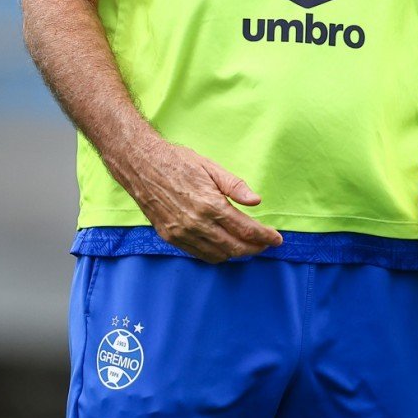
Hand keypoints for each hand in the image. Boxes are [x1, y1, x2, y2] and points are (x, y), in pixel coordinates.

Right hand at [107, 132, 282, 262]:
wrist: (141, 164)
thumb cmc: (177, 161)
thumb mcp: (210, 167)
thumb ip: (235, 186)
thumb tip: (256, 201)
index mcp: (210, 204)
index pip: (246, 229)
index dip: (265, 237)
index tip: (276, 239)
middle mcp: (196, 223)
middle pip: (235, 248)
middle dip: (255, 248)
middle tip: (265, 244)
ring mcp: (182, 233)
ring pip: (218, 255)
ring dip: (235, 253)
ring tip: (245, 245)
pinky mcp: (170, 237)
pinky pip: (199, 254)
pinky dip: (215, 254)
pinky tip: (222, 245)